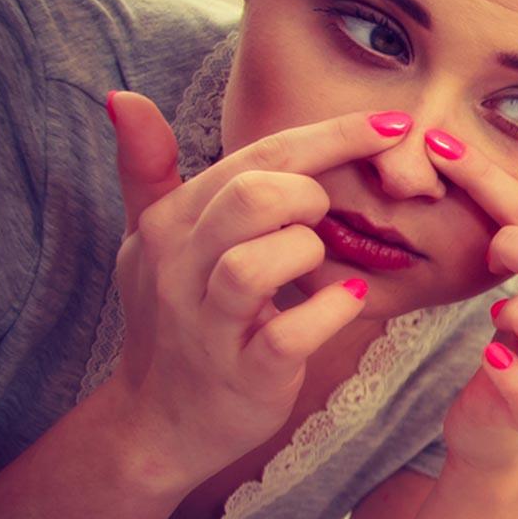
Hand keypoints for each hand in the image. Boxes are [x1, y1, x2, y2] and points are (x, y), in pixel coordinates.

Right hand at [102, 92, 411, 489]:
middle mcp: (181, 270)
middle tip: (323, 215)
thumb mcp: (151, 240)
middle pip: (250, 198)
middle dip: (309, 194)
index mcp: (172, 224)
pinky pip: (286, 334)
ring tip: (321, 258)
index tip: (393, 123)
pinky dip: (328, 312)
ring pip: (255, 265)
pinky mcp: (244, 375)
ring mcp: (209, 326)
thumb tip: (124, 96)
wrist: (159, 422)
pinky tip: (350, 299)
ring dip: (308, 251)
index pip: (257, 158)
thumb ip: (148, 167)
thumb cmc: (173, 318)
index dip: (332, 135)